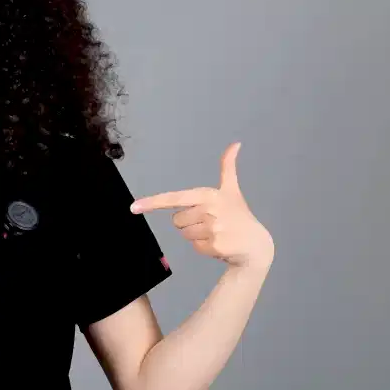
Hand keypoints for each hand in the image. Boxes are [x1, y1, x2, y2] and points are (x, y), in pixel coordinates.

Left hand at [130, 142, 273, 270]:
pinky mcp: (213, 245)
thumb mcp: (232, 189)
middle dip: (190, 223)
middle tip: (211, 222)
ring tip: (216, 232)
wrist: (256, 245)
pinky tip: (218, 243)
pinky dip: (203, 247)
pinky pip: (193, 246)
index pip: (174, 198)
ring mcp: (212, 228)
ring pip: (183, 234)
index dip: (153, 202)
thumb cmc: (239, 215)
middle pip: (176, 220)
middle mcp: (209, 210)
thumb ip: (228, 166)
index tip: (134, 207)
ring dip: (196, 236)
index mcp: (209, 194)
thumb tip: (236, 143)